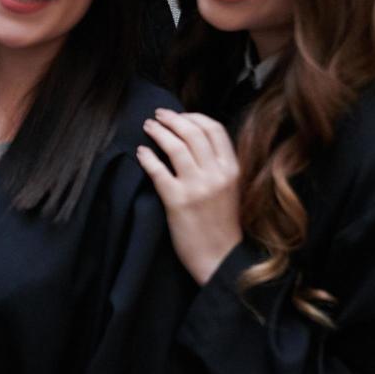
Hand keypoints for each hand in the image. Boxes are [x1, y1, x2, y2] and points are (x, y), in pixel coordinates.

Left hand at [136, 108, 242, 284]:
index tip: (180, 115)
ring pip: (175, 146)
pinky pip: (158, 171)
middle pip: (192, 132)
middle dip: (172, 119)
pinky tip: (142, 152)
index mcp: (232, 169)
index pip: (214, 129)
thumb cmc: (222, 224)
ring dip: (159, 132)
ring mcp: (197, 188)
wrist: (220, 258)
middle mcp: (216, 175)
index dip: (194, 116)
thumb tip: (195, 138)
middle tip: (158, 115)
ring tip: (148, 127)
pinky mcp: (177, 201)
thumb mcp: (231, 188)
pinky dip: (148, 157)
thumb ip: (218, 165)